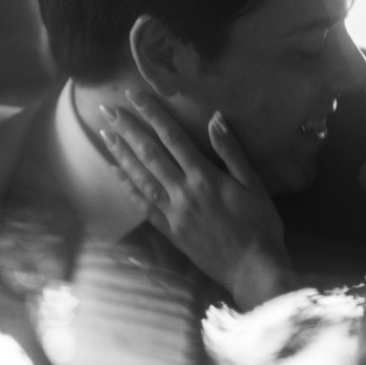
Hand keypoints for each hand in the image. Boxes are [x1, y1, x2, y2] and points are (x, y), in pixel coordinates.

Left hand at [99, 90, 293, 310]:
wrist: (252, 269)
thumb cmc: (260, 224)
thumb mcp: (254, 185)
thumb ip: (232, 151)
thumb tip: (215, 118)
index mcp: (205, 178)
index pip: (173, 138)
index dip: (153, 114)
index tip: (135, 96)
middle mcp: (183, 192)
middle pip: (150, 154)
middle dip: (128, 130)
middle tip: (108, 110)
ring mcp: (172, 213)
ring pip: (140, 177)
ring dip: (121, 154)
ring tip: (105, 134)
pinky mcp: (168, 230)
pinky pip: (142, 205)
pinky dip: (127, 186)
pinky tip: (115, 172)